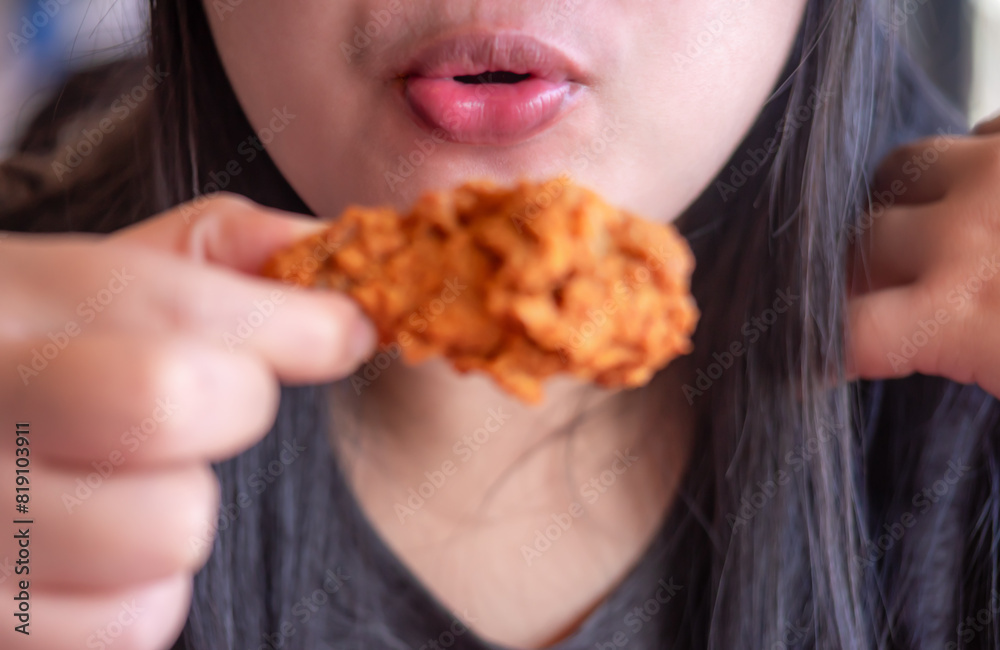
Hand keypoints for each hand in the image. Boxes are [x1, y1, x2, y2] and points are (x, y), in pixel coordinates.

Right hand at [0, 194, 374, 648]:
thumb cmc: (26, 359)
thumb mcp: (82, 281)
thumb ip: (204, 252)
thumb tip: (325, 244)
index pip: (169, 300)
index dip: (291, 322)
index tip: (343, 333)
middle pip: (169, 399)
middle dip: (233, 403)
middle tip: (210, 403)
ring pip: (170, 528)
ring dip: (181, 511)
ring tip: (131, 488)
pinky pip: (139, 621)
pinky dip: (145, 595)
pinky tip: (101, 557)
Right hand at [848, 112, 999, 396]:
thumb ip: (963, 361)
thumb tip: (920, 351)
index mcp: (966, 314)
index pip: (848, 333)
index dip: (820, 353)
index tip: (815, 365)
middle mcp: (969, 230)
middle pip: (859, 244)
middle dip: (860, 274)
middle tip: (883, 300)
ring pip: (902, 168)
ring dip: (904, 202)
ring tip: (932, 231)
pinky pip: (978, 133)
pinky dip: (975, 164)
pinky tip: (993, 199)